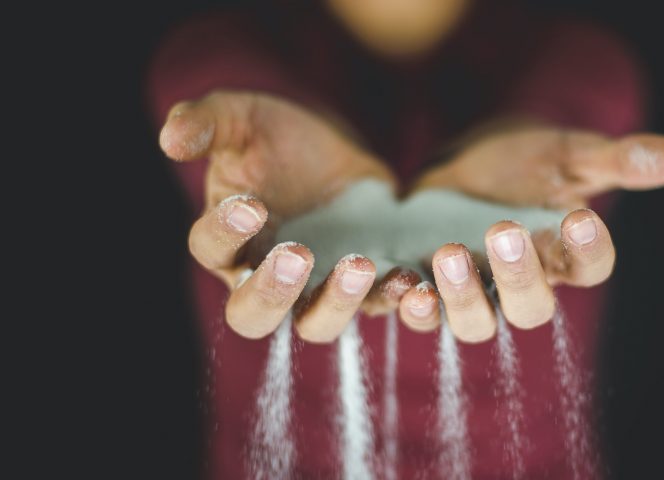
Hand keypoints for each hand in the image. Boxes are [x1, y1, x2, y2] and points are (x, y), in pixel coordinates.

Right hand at [161, 90, 415, 341]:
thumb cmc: (276, 139)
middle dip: (271, 293)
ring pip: (316, 324)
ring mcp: (315, 290)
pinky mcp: (364, 289)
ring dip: (337, 303)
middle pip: (252, 316)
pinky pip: (375, 307)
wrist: (338, 152)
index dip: (225, 232)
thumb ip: (207, 122)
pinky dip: (391, 297)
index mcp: (227, 241)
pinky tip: (408, 278)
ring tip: (360, 265)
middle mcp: (264, 279)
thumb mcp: (243, 118)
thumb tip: (170, 139)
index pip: (211, 250)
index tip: (251, 203)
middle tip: (296, 255)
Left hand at [406, 126, 663, 341]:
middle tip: (504, 231)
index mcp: (565, 255)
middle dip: (519, 276)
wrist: (466, 165)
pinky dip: (409, 302)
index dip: (588, 250)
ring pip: (474, 322)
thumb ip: (616, 160)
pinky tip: (402, 283)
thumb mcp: (567, 152)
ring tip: (446, 255)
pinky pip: (421, 311)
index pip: (590, 267)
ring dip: (460, 298)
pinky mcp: (427, 287)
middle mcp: (522, 285)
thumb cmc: (525, 161)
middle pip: (531, 308)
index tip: (580, 215)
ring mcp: (473, 291)